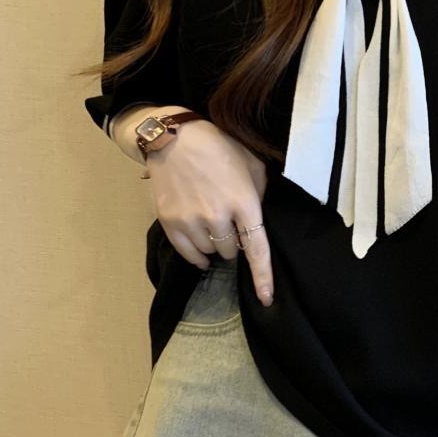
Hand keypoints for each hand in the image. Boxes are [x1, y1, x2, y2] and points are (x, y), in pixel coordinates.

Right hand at [143, 114, 273, 302]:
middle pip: (231, 252)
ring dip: (214, 245)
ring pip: (210, 254)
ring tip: (210, 222)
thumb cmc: (218, 147)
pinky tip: (200, 248)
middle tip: (228, 220)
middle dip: (233, 241)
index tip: (266, 299)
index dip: (263, 277)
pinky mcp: (171, 223)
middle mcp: (217, 216)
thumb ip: (258, 193)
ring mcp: (191, 221)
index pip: (256, 248)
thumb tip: (259, 220)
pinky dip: (197, 256)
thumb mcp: (250, 163)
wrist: (174, 137)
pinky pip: (189, 255)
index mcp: (242, 201)